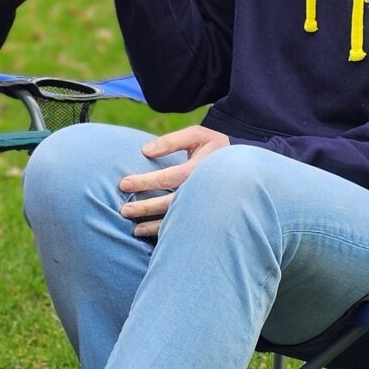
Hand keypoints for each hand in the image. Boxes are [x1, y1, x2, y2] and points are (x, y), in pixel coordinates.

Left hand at [116, 124, 230, 237]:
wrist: (243, 167)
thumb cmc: (214, 147)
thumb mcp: (197, 135)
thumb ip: (172, 140)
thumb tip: (145, 150)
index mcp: (200, 169)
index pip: (168, 177)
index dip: (145, 181)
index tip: (124, 184)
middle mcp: (201, 189)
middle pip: (170, 202)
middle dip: (145, 207)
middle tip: (124, 210)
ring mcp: (203, 204)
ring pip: (176, 217)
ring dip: (153, 224)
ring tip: (133, 228)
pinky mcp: (202, 213)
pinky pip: (182, 225)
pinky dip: (164, 231)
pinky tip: (147, 233)